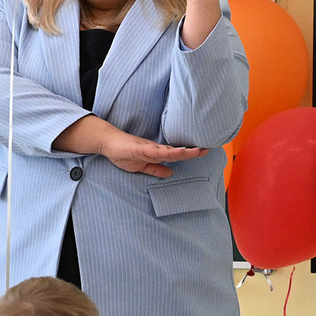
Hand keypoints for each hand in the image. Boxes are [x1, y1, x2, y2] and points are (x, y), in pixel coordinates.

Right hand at [53, 115, 205, 177]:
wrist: (108, 143)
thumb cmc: (124, 153)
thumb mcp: (142, 166)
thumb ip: (156, 169)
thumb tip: (171, 173)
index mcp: (157, 154)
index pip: (176, 155)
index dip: (190, 154)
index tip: (203, 152)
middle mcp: (156, 149)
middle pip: (176, 151)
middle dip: (191, 151)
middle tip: (207, 149)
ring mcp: (148, 148)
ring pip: (168, 150)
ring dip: (181, 151)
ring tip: (195, 151)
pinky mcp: (139, 148)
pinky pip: (153, 151)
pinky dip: (164, 152)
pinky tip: (173, 153)